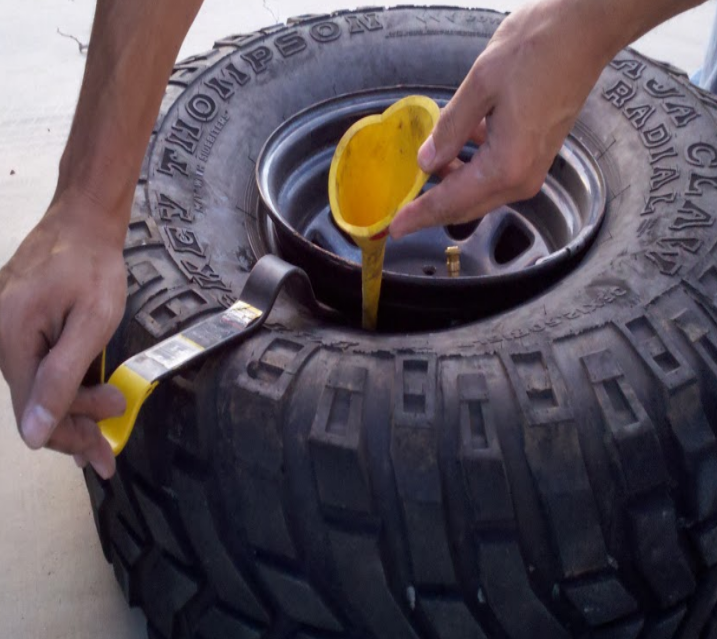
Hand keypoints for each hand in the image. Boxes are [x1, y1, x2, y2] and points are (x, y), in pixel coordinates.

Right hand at [0, 191, 127, 477]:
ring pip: (39, 385)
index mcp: (12, 341)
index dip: (69, 439)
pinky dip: (66, 380)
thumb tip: (34, 435)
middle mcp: (0, 339)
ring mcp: (7, 330)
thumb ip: (63, 377)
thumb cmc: (93, 266)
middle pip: (36, 402)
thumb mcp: (92, 322)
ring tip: (113, 398)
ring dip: (76, 400)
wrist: (83, 220)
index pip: (34, 412)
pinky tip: (88, 389)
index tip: (104, 458)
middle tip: (120, 406)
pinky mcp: (19, 323)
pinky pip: (40, 364)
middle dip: (80, 417)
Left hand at [389, 0, 614, 237]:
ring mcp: (531, 169)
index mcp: (505, 166)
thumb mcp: (480, 85)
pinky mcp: (535, 156)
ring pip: (478, 193)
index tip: (395, 227)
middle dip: (431, 210)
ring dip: (449, 187)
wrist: (584, 31)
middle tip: (400, 214)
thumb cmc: (537, 50)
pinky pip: (493, 176)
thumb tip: (426, 161)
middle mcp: (521, 178)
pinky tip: (452, 150)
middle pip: (465, 206)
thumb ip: (449, 129)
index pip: (450, 202)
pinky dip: (468, 170)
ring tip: (419, 176)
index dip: (419, 215)